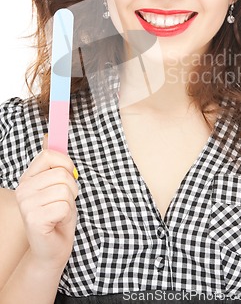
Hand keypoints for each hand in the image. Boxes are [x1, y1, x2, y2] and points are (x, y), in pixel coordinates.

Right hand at [15, 136, 78, 270]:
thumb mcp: (57, 185)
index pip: (49, 155)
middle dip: (72, 188)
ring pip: (65, 190)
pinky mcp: (34, 219)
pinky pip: (63, 206)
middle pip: (62, 174)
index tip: (68, 175)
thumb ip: (53, 163)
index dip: (66, 163)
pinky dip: (67, 214)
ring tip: (61, 212)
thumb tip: (48, 136)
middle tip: (64, 202)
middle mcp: (23, 189)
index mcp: (28, 178)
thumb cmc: (58, 215)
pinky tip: (58, 222)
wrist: (53, 248)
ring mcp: (26, 204)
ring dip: (70, 203)